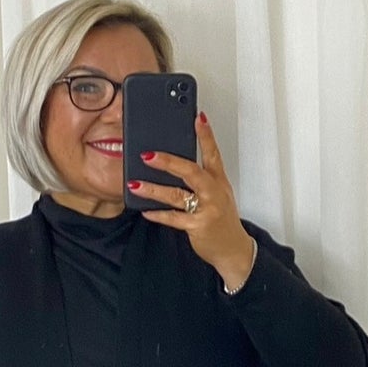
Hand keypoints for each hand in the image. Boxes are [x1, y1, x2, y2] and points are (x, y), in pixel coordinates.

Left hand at [132, 112, 255, 289]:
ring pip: (177, 195)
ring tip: (135, 184)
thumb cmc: (222, 220)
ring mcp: (206, 209)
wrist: (232, 249)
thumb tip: (175, 165)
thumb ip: (201, 179)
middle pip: (191, 171)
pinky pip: (173, 218)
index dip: (206, 135)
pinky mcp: (197, 227)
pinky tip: (145, 209)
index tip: (197, 117)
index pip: (213, 153)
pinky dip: (158, 214)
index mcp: (218, 180)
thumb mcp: (218, 194)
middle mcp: (213, 192)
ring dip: (154, 189)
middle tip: (148, 155)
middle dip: (169, 162)